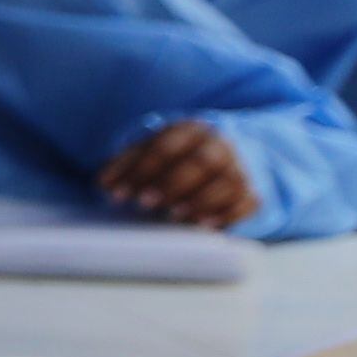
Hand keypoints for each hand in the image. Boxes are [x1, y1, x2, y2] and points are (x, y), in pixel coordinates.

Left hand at [97, 118, 257, 230]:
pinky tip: (204, 226)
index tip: (120, 192)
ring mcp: (239, 168)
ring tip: (174, 216)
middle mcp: (219, 145)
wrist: (219, 159)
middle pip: (202, 161)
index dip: (143, 168)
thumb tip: (105, 183)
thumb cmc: (172, 159)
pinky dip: (228, 214)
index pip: (167, 145)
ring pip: (229, 181)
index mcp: (190, 130)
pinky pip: (247, 202)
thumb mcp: (148, 152)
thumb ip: (125, 165)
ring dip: (201, 200)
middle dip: (172, 183)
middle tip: (145, 203)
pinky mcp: (252, 192)